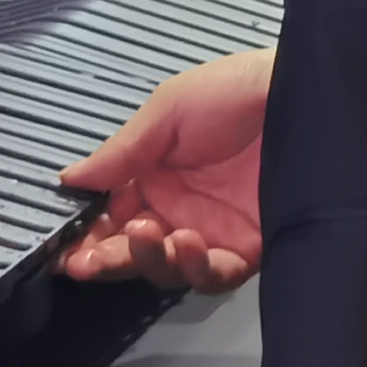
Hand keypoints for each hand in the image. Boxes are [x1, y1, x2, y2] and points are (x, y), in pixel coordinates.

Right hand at [59, 48, 273, 291]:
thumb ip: (121, 151)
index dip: (87, 237)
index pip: (110, 217)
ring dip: (150, 259)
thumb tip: (68, 179)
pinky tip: (185, 244)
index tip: (64, 250)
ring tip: (148, 233)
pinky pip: (215, 274)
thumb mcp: (169, 109)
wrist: (302, 93)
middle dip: (108, 258)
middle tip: (88, 260)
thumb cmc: (235, 92)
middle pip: (134, 250)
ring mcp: (214, 231)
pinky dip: (195, 268)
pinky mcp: (250, 248)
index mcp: (154, 176)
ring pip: (169, 268)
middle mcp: (180, 209)